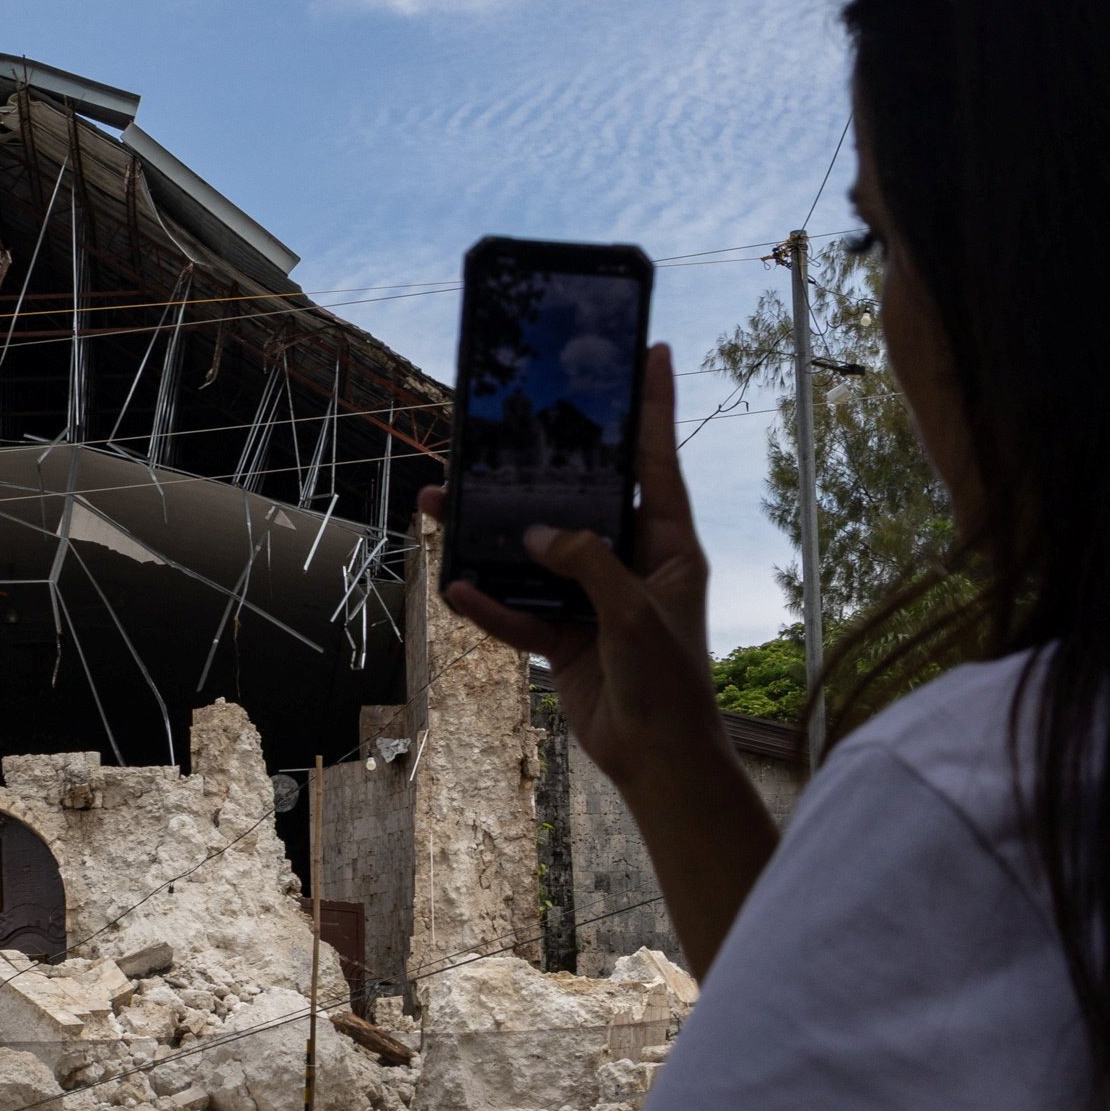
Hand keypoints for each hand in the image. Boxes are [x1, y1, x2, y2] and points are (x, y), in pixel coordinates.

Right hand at [423, 344, 719, 786]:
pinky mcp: (565, 638)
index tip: (649, 350)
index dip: (651, 406)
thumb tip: (535, 534)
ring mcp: (593, 599)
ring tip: (441, 504)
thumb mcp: (633, 612)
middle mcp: (628, 563)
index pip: (656, 462)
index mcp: (665, 545)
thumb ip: (587, 564)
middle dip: (532, 471)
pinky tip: (455, 588)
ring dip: (489, 538)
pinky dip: (488, 605)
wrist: (658, 760)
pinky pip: (518, 613)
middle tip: (495, 429)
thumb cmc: (669, 681)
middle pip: (576, 502)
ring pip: (532, 555)